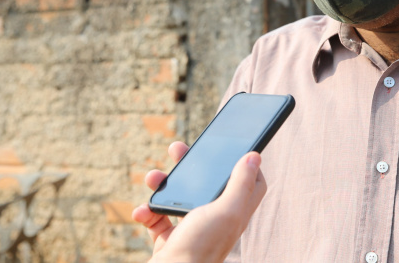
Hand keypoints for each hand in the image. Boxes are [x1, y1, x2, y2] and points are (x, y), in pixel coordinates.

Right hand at [132, 142, 265, 262]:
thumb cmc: (200, 248)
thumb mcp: (225, 211)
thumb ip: (240, 184)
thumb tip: (255, 156)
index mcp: (235, 213)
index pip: (251, 185)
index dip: (245, 166)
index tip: (233, 149)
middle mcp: (217, 221)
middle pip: (210, 185)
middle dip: (192, 166)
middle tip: (176, 149)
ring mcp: (193, 231)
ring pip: (180, 198)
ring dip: (163, 186)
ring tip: (152, 178)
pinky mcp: (171, 242)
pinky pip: (158, 220)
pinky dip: (148, 213)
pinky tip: (143, 211)